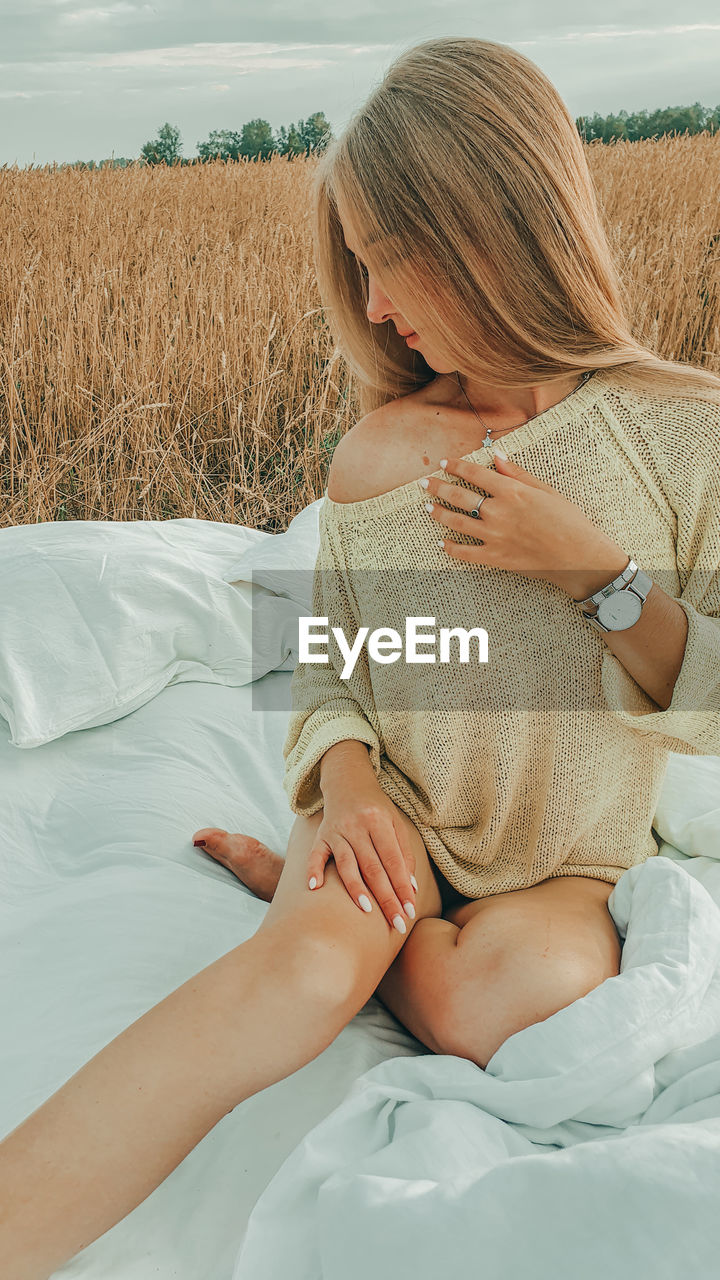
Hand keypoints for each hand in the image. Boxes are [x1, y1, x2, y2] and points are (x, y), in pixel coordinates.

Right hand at [307, 774, 417, 933]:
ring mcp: (337, 831)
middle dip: (386, 898)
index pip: (393, 861)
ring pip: (347, 864)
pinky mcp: (320, 836)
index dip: (402, 887)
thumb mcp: (396, 824)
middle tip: (397, 923)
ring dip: (357, 889)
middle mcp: (357, 826)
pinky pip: (315, 855)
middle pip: (373, 868)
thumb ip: (404, 854)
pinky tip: (315, 889)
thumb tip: (411, 888)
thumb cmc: (377, 809)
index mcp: (379, 822)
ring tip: (367, 910)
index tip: (409, 911)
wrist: (347, 782)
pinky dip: (313, 871)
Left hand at [424, 450, 628, 599]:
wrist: (578, 556)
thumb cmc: (569, 521)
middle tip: (424, 483)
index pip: (474, 474)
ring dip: (437, 513)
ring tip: (426, 507)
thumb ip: (518, 474)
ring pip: (456, 522)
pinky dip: (450, 548)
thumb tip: (496, 457)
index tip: (444, 463)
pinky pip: (465, 553)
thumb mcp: (546, 491)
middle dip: (438, 487)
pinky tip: (441, 543)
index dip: (456, 467)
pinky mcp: (495, 558)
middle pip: (458, 496)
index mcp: (511, 492)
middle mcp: (498, 512)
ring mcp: (494, 536)